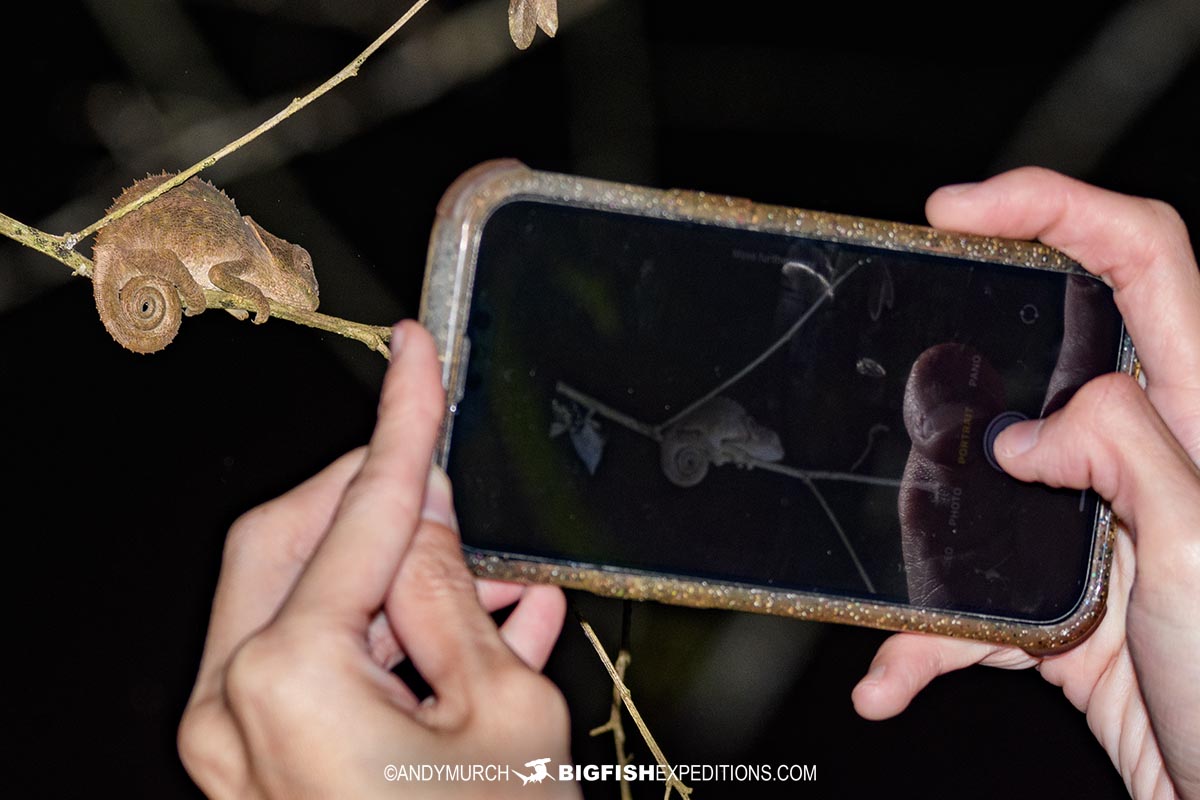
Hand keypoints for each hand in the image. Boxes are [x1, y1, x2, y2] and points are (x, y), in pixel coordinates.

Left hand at [178, 321, 579, 798]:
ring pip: (303, 598)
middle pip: (296, 537)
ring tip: (495, 584)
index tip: (416, 350)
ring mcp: (233, 746)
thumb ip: (454, 594)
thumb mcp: (509, 712)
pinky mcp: (258, 769)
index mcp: (288, 677)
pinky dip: (387, 636)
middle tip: (452, 487)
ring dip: (396, 575)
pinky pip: (314, 664)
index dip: (405, 419)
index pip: (362, 509)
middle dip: (378, 498)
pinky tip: (479, 629)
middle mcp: (233, 706)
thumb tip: (429, 516)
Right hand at [851, 168, 1199, 798]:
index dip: (1053, 207)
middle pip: (1050, 353)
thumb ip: (1127, 454)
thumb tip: (1032, 431)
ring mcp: (1099, 526)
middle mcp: (1150, 458)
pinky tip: (893, 678)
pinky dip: (925, 636)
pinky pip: (970, 592)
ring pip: (985, 487)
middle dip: (965, 362)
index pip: (1144, 260)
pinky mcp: (1061, 595)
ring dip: (924, 540)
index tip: (956, 210)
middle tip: (901, 373)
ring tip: (896, 592)